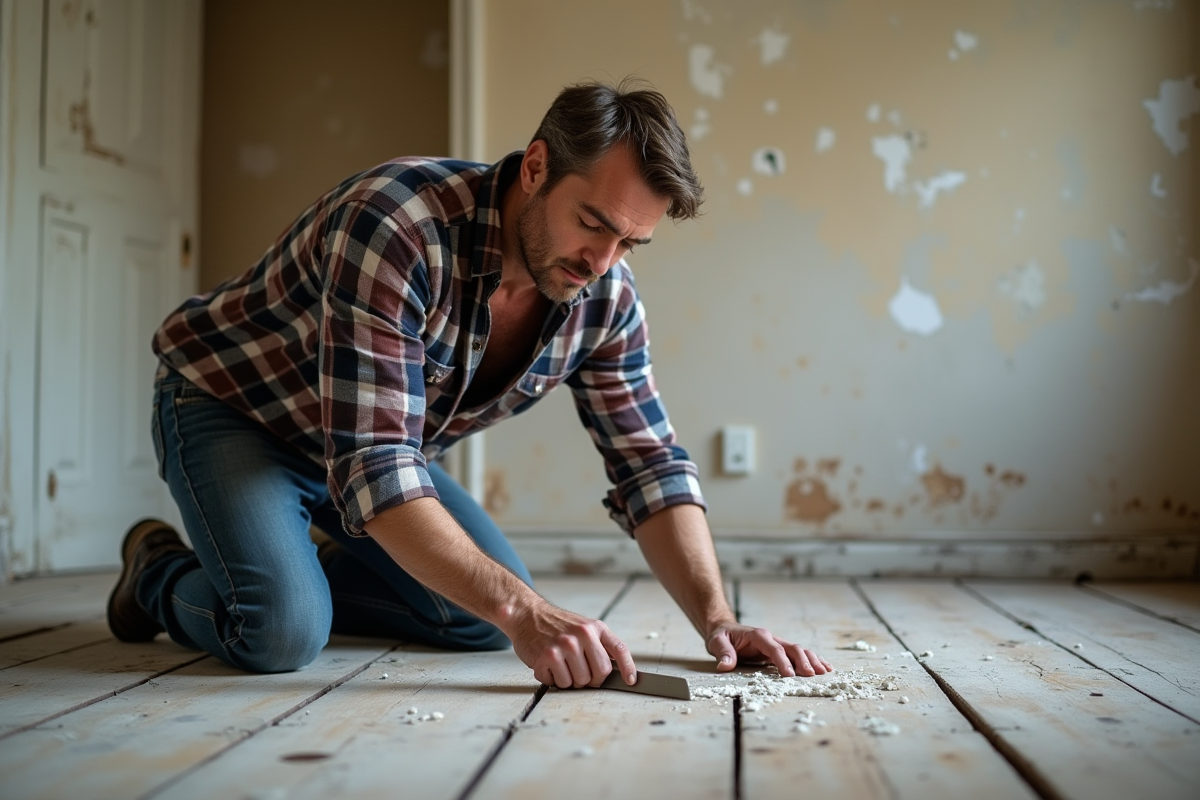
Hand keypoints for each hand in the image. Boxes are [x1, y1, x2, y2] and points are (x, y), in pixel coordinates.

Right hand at [508, 599, 636, 688]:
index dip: (628, 668)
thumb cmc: (556, 624)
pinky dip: (553, 679)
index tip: (631, 681)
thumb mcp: (583, 626)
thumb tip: (617, 669)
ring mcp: (564, 646)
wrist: (527, 614)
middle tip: (577, 669)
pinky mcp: (547, 657)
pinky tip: (548, 665)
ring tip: (560, 664)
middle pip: (599, 674)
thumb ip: (599, 644)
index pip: (619, 649)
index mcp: (594, 628)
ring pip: (578, 683)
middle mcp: (581, 635)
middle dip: (590, 679)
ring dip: (569, 680)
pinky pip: (558, 683)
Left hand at [706, 623, 832, 677]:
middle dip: (803, 662)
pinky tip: (824, 667)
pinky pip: (798, 655)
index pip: (774, 649)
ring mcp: (777, 643)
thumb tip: (725, 665)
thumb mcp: (716, 642)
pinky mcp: (779, 651)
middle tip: (811, 676)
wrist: (724, 629)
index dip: (783, 661)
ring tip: (824, 672)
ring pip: (799, 650)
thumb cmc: (721, 636)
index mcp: (758, 635)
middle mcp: (771, 638)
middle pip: (792, 648)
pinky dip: (812, 660)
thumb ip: (723, 653)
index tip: (790, 675)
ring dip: (812, 660)